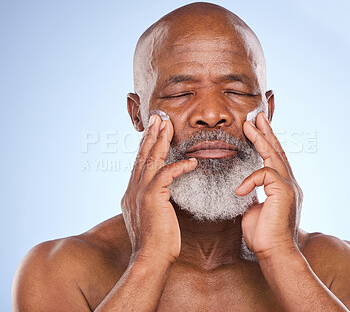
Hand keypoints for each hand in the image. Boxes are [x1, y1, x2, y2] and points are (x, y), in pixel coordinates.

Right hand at [121, 115, 196, 264]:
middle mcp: (132, 188)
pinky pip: (167, 174)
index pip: (140, 163)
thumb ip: (153, 201)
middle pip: (142, 155)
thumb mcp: (151, 216)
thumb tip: (162, 195)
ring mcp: (140, 192)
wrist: (150, 259)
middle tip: (157, 117)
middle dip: (150, 134)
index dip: (146, 145)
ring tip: (167, 124)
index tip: (153, 131)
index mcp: (132, 192)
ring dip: (160, 139)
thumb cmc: (156, 241)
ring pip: (151, 159)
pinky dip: (180, 166)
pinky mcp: (151, 197)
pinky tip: (192, 162)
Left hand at [235, 112, 302, 260]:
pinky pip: (265, 174)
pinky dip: (250, 180)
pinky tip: (239, 191)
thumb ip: (253, 195)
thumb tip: (243, 189)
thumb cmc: (263, 235)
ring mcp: (289, 186)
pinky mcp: (285, 191)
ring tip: (249, 124)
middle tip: (257, 116)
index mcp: (282, 187)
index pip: (274, 160)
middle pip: (278, 152)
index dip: (266, 143)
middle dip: (266, 132)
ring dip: (261, 139)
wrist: (274, 253)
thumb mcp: (254, 209)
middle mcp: (289, 183)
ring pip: (275, 156)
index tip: (256, 130)